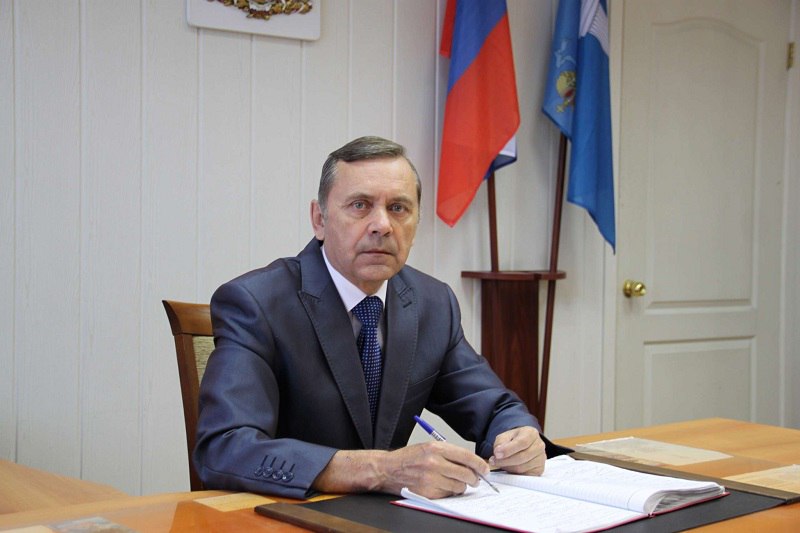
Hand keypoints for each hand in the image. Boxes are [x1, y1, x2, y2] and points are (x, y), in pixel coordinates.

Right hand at [313, 442, 490, 498]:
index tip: (485, 469)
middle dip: (474, 479)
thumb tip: (471, 463)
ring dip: (461, 486)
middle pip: (466, 474)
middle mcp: (434, 462)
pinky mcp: (427, 492)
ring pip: (459, 487)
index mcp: (436, 448)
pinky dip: (449, 493)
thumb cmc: (408, 458)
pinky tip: (443, 487)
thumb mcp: (428, 447)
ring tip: (455, 482)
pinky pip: (447, 495)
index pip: (467, 457)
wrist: (387, 469)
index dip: (480, 464)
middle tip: (475, 480)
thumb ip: (449, 453)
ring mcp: (431, 479)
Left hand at [488, 426, 545, 475]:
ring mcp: (541, 458)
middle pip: (522, 456)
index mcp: (531, 433)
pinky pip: (524, 474)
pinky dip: (514, 473)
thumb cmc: (514, 440)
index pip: (522, 442)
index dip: (508, 449)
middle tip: (494, 461)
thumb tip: (497, 454)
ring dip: (508, 467)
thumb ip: (500, 443)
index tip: (497, 454)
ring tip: (501, 463)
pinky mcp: (539, 469)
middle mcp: (539, 445)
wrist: (524, 445)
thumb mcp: (505, 436)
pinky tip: (509, 467)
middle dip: (505, 461)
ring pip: (522, 467)